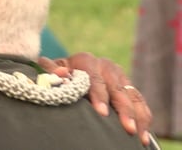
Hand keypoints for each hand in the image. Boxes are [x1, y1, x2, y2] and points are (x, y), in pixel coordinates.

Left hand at [38, 53, 152, 144]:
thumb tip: (59, 73)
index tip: (102, 113)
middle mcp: (106, 66)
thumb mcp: (53, 70)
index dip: (99, 96)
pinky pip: (140, 102)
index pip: (94, 79)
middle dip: (124, 110)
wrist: (71, 69)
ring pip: (132, 96)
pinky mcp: (129, 86)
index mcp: (86, 60)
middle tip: (127, 128)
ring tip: (138, 134)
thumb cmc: (59, 74)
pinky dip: (143, 117)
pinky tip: (143, 135)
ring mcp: (120, 76)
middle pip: (117, 89)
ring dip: (138, 116)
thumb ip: (52, 71)